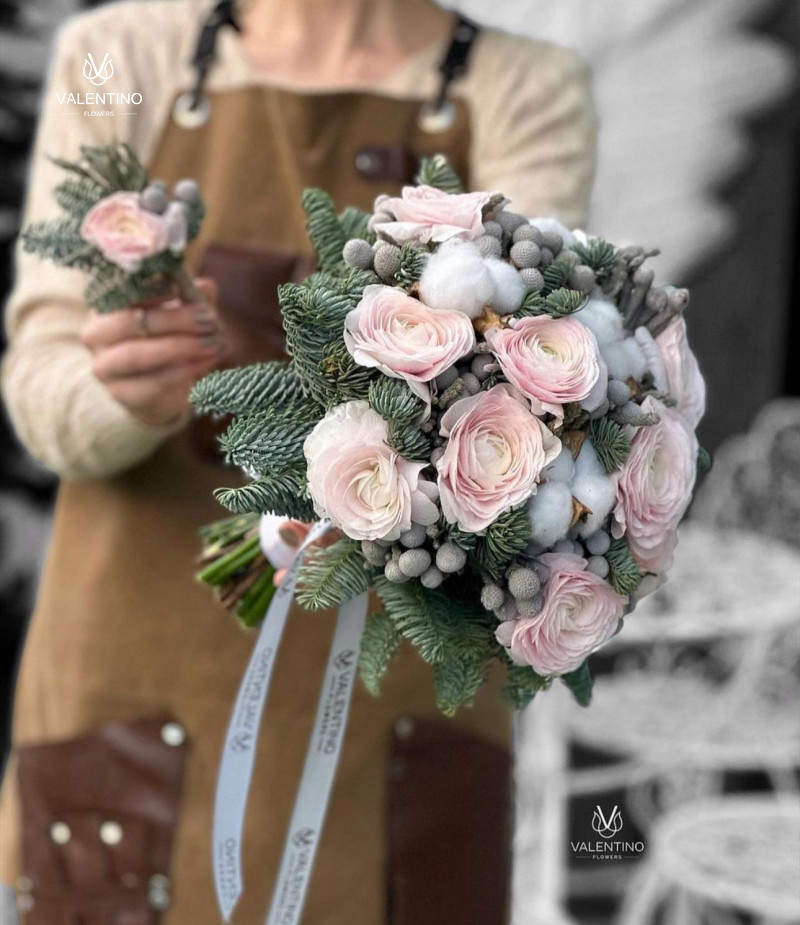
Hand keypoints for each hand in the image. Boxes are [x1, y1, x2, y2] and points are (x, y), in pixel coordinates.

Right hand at [81, 278, 225, 425]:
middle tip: (208, 320)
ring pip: (137, 354)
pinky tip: (207, 362)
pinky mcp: (122, 393)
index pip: (119, 291)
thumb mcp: (184, 314)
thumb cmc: (171, 339)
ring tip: (212, 342)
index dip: (148, 289)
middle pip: (128, 321)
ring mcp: (105, 366)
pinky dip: (184, 371)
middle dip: (172, 319)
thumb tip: (206, 287)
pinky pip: (152, 381)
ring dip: (179, 347)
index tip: (178, 288)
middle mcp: (96, 334)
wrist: (164, 389)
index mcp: (106, 304)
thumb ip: (192, 298)